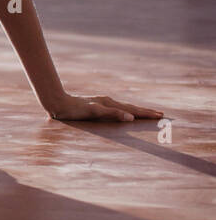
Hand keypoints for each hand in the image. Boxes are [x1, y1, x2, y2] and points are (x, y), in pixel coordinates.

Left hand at [46, 93, 163, 121]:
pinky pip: (116, 108)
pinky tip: (124, 112)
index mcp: (110, 104)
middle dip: (145, 111)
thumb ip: (112, 114)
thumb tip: (131, 117)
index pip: (132, 110)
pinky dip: (125, 110)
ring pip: (124, 107)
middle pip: (131, 107)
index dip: (146, 113)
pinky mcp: (96, 105)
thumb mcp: (94, 112)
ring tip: (147, 113)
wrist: (58, 103)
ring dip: (137, 110)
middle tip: (161, 114)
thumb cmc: (75, 110)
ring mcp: (102, 103)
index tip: (160, 116)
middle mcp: (108, 101)